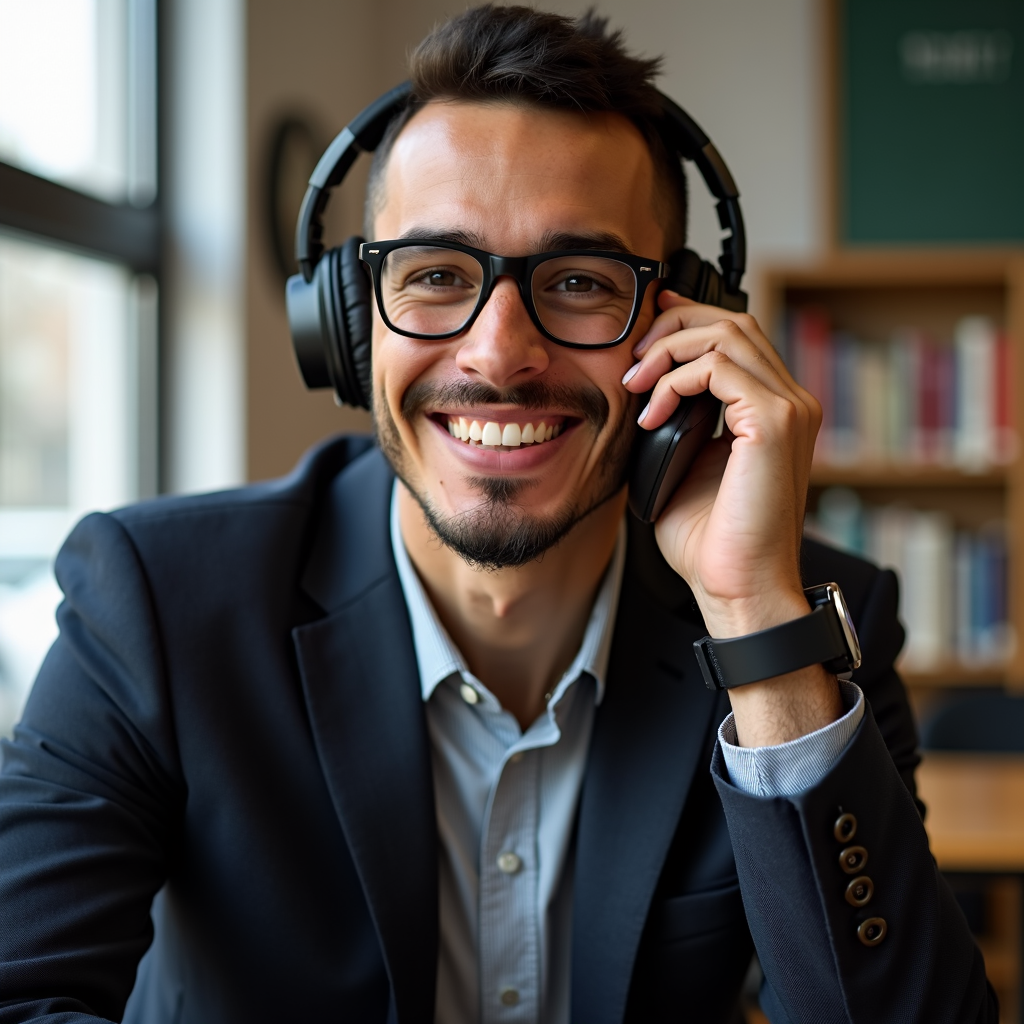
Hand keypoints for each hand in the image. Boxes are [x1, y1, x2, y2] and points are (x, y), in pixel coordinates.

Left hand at [622, 291, 840, 743]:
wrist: (737, 588)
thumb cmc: (710, 542)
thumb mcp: (683, 466)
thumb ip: (676, 423)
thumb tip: (643, 394)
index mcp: (772, 411)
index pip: (737, 337)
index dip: (688, 322)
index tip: (644, 332)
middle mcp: (790, 402)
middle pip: (734, 322)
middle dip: (674, 325)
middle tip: (633, 356)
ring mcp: (788, 409)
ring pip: (727, 334)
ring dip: (669, 349)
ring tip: (635, 383)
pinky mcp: (774, 423)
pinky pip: (718, 368)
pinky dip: (675, 381)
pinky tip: (651, 415)